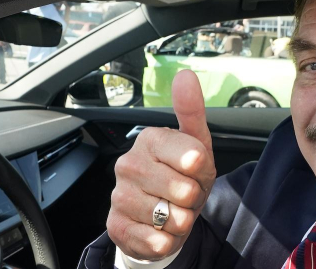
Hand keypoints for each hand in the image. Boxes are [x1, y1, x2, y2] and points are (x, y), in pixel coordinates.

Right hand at [107, 70, 215, 259]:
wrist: (164, 216)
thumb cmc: (182, 176)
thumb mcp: (197, 145)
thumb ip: (192, 111)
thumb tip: (184, 75)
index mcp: (150, 139)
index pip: (191, 155)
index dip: (200, 168)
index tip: (196, 168)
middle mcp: (129, 164)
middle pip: (183, 189)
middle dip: (193, 198)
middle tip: (186, 194)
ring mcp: (119, 195)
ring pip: (169, 217)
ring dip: (181, 220)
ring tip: (174, 211)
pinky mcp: (115, 225)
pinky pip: (153, 239)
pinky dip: (165, 240)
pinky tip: (161, 229)